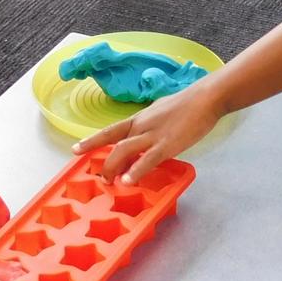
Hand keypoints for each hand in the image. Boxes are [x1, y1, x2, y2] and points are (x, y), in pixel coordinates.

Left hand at [72, 82, 222, 183]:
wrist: (206, 98)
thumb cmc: (188, 103)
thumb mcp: (162, 111)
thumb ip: (151, 125)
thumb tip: (145, 136)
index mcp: (140, 118)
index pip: (111, 131)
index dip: (92, 141)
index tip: (75, 150)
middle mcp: (141, 126)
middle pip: (114, 144)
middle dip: (104, 162)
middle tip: (101, 178)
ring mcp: (153, 135)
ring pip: (124, 151)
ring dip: (113, 167)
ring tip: (110, 182)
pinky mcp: (167, 144)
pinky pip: (147, 160)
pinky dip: (135, 171)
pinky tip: (128, 181)